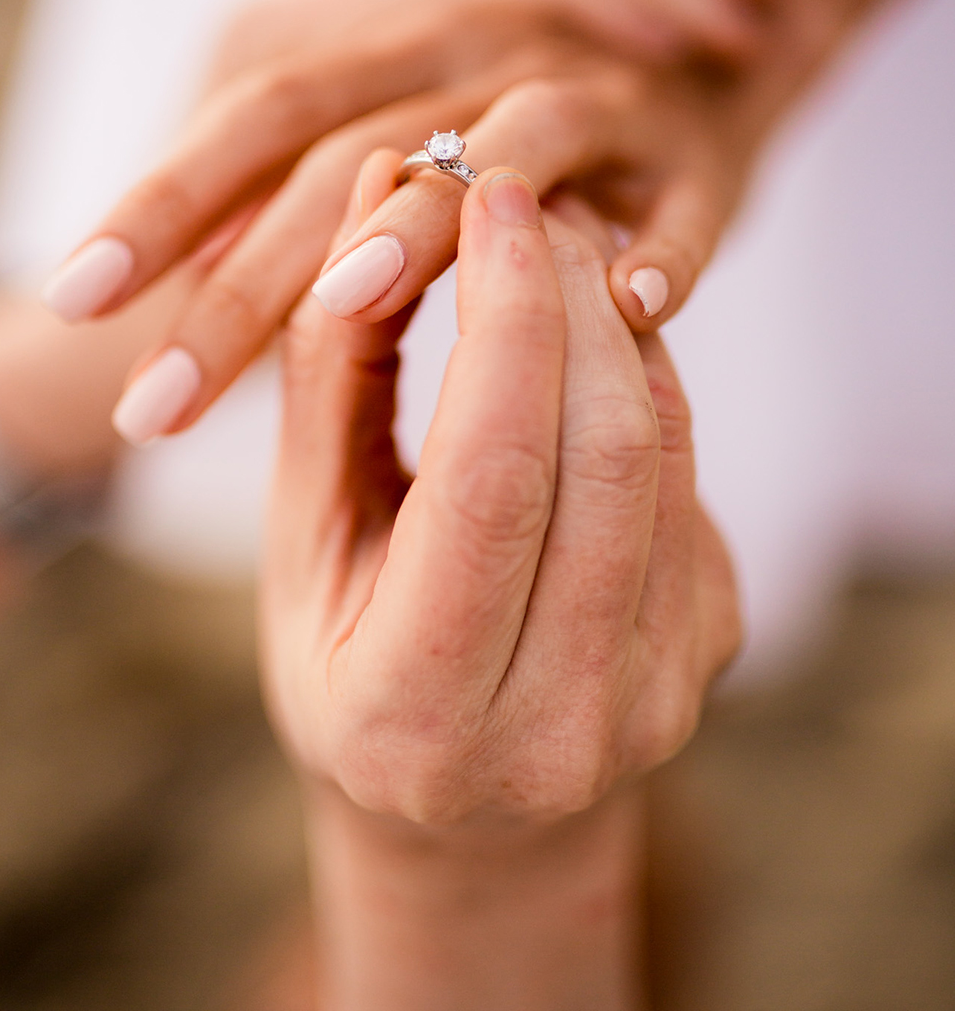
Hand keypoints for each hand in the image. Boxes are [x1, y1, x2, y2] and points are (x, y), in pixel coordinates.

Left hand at [37, 0, 780, 443]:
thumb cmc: (509, 116)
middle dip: (240, 284)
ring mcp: (587, 89)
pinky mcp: (700, 145)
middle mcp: (470, 55)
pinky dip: (664, 240)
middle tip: (154, 406)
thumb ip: (300, 204)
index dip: (156, 207)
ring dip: (428, 221)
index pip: (245, 127)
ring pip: (503, 146)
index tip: (68, 301)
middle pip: (338, 156)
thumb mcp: (395, 133)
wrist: (716, 20)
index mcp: (378, 57)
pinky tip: (627, 304)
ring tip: (344, 304)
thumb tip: (179, 292)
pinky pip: (684, 195)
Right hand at [264, 155, 738, 826]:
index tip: (483, 199)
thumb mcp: (302, 542)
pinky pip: (683, 478)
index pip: (490, 477)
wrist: (457, 815)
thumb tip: (375, 197)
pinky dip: (633, 381)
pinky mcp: (709, 654)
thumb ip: (331, 379)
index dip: (499, 320)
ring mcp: (654, 699)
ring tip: (548, 244)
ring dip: (611, 321)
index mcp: (418, 708)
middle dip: (567, 294)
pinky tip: (577, 342)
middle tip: (523, 196)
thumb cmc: (344, 664)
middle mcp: (555, 725)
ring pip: (658, 454)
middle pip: (600, 453)